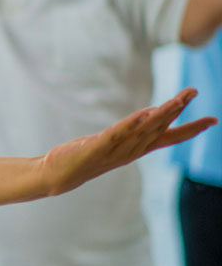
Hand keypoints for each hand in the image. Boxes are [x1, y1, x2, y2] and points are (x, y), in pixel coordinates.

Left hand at [40, 88, 215, 195]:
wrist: (59, 174)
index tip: (213, 120)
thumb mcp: (114, 141)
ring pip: (142, 131)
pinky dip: (129, 125)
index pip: (169, 138)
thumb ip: (134, 130)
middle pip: (159, 128)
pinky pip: (116, 135)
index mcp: (136, 149)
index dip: (191, 129)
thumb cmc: (86, 157)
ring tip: (175, 99)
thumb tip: (151, 113)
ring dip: (160, 114)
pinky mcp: (96, 148)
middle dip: (177, 110)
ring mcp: (114, 151)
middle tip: (193, 91)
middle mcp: (131, 151)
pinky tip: (141, 115)